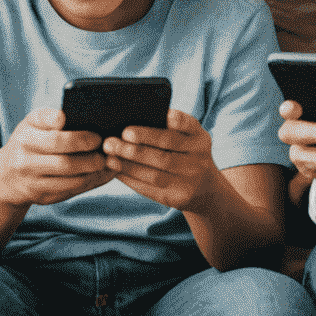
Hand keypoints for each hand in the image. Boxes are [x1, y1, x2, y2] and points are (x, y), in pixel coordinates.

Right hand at [0, 109, 112, 206]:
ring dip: (92, 172)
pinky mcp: (41, 197)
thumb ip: (50, 118)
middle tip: (106, 150)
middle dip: (90, 158)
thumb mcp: (31, 124)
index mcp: (25, 137)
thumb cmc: (27, 142)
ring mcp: (32, 183)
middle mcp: (25, 161)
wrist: (6, 176)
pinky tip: (98, 174)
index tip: (95, 136)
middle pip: (65, 163)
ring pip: (70, 181)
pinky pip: (70, 191)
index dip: (77, 138)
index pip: (54, 138)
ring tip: (106, 162)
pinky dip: (88, 183)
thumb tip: (77, 118)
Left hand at [104, 109, 222, 211]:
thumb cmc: (186, 152)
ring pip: (155, 174)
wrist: (206, 188)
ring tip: (109, 157)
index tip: (163, 116)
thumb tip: (131, 117)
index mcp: (199, 138)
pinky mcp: (178, 199)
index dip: (177, 121)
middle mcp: (199, 159)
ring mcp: (190, 181)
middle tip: (111, 141)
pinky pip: (151, 189)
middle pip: (165, 153)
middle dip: (135, 148)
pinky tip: (116, 170)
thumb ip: (170, 127)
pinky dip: (131, 179)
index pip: (188, 126)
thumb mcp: (188, 137)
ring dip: (128, 166)